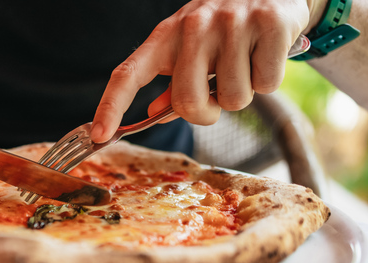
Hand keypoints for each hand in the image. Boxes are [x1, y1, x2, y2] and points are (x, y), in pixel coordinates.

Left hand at [90, 0, 310, 142]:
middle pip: (188, 103)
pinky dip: (269, 80)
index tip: (99, 135)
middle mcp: (193, 26)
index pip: (127, 74)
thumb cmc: (224, 28)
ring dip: (243, 93)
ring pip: (234, 99)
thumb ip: (175, 83)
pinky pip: (266, 84)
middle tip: (219, 96)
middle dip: (207, 114)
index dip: (110, 106)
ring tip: (245, 63)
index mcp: (166, 36)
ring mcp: (231, 22)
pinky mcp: (268, 23)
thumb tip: (156, 113)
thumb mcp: (191, 48)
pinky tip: (265, 54)